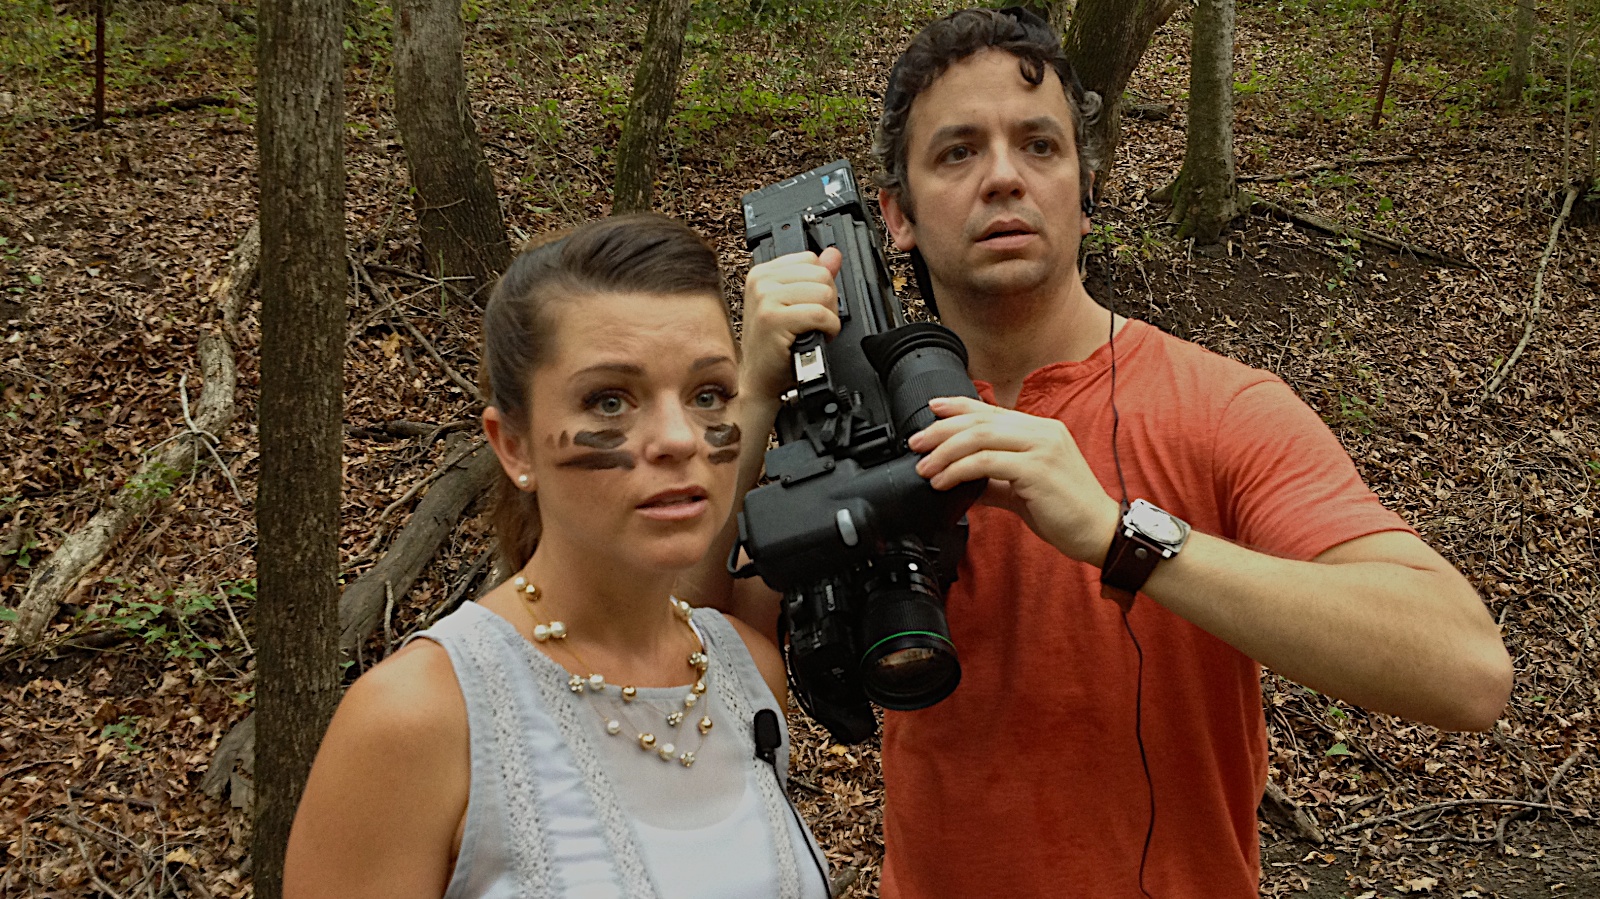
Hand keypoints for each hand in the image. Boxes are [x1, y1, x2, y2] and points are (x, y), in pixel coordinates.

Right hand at [739, 248, 842, 401]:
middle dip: (828, 303)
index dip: (820, 286)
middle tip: (812, 324)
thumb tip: (833, 255)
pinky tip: (816, 338)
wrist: (761, 380)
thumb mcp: (795, 305)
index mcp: (763, 273)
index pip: (812, 259)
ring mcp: (764, 298)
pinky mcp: (772, 318)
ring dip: (828, 318)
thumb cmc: (776, 348)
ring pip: (823, 293)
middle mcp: (761, 281)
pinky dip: (828, 329)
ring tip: (811, 331)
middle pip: (822, 275)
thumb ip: (815, 277)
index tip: (809, 307)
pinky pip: (819, 314)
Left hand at [907, 395, 1121, 564]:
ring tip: (925, 468)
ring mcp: (1041, 448)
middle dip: (941, 430)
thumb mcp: (1023, 489)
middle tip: (916, 444)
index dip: (958, 405)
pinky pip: (987, 462)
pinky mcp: (1037, 469)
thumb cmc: (1066, 511)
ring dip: (945, 452)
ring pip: (980, 437)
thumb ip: (994, 481)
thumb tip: (963, 483)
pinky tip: (945, 482)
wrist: (1099, 531)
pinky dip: (959, 471)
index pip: (991, 410)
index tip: (932, 408)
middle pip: (980, 420)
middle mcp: (1042, 432)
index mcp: (1040, 430)